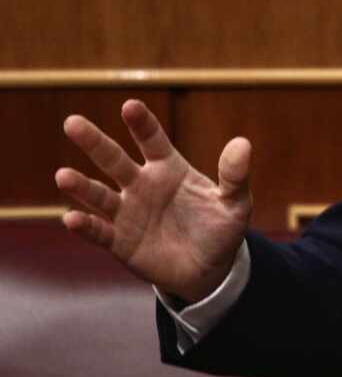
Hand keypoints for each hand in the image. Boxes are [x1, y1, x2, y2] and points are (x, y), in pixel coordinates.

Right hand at [55, 99, 252, 302]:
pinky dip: (85, 226)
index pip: (152, 140)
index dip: (141, 123)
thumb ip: (235, 175)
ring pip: (99, 194)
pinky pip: (99, 231)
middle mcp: (142, 185)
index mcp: (170, 168)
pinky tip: (71, 218)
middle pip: (114, 159)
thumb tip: (243, 143)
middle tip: (72, 122)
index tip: (130, 105)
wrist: (208, 270)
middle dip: (94, 141)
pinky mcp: (119, 241)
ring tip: (63, 175)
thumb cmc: (221, 229)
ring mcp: (128, 212)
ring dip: (81, 185)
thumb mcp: (235, 203)